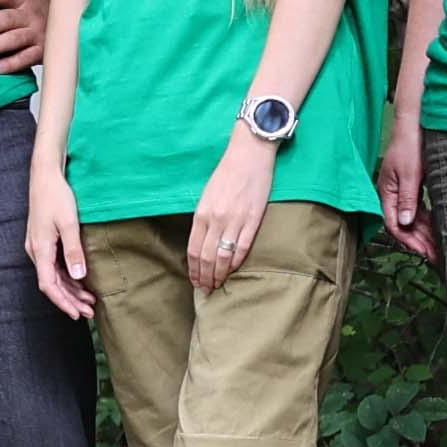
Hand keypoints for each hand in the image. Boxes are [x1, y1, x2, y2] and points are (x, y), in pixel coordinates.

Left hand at [0, 0, 47, 75]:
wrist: (68, 27)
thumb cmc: (34, 15)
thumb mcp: (21, 3)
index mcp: (23, 0)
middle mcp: (31, 16)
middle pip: (7, 19)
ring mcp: (38, 35)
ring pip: (15, 39)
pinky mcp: (42, 53)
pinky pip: (25, 59)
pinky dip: (9, 64)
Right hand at [26, 158, 93, 321]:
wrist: (45, 175)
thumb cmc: (56, 196)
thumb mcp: (69, 223)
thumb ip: (73, 251)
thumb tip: (79, 276)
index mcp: (40, 249)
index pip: (48, 285)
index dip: (63, 302)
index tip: (77, 314)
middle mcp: (35, 250)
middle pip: (51, 284)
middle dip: (69, 300)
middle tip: (89, 312)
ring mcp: (38, 246)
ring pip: (53, 276)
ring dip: (70, 290)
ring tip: (88, 301)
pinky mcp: (42, 240)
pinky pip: (53, 266)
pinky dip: (67, 277)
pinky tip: (80, 281)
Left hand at [188, 134, 276, 293]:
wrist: (249, 156)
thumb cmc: (227, 175)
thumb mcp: (207, 196)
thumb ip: (204, 219)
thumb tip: (202, 242)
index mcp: (202, 213)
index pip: (194, 250)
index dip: (194, 270)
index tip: (195, 281)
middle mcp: (215, 219)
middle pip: (206, 257)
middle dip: (205, 277)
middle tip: (206, 290)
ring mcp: (234, 221)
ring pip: (223, 257)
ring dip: (220, 274)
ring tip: (218, 286)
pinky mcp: (253, 220)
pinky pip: (243, 248)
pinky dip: (236, 263)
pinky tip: (233, 272)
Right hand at [378, 113, 438, 263]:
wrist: (413, 127)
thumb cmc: (409, 148)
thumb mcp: (409, 174)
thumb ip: (407, 199)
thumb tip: (405, 223)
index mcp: (387, 192)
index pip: (394, 224)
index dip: (409, 241)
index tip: (425, 252)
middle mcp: (391, 195)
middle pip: (403, 225)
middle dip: (419, 242)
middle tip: (436, 257)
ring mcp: (400, 192)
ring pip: (411, 219)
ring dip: (423, 234)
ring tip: (438, 248)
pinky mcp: (410, 188)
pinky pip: (416, 211)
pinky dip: (426, 222)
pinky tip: (436, 230)